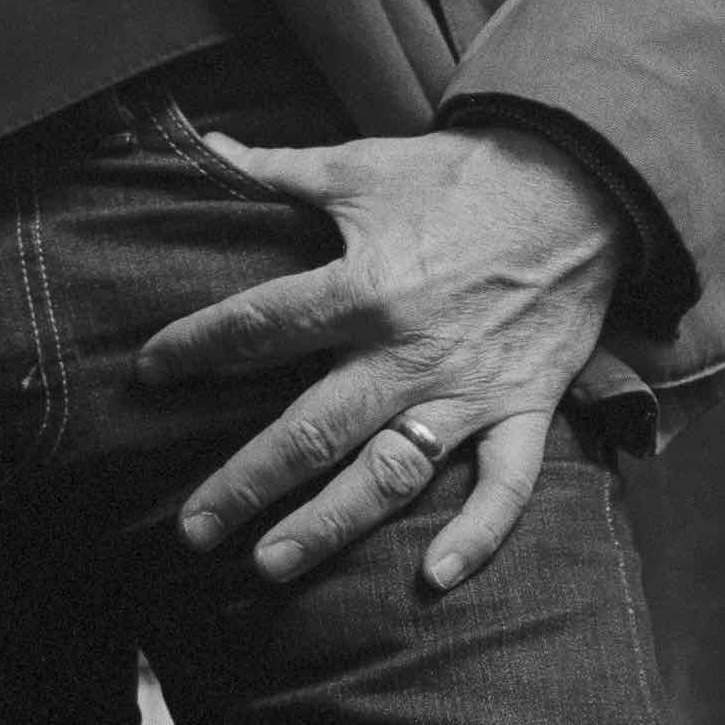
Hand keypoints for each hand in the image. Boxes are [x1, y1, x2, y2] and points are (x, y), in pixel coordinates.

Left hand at [134, 127, 624, 595]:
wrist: (575, 184)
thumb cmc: (457, 176)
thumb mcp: (360, 166)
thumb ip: (278, 169)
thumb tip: (207, 147)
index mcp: (363, 287)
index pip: (259, 326)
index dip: (197, 348)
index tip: (149, 373)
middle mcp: (407, 351)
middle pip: (312, 428)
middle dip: (246, 481)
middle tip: (193, 528)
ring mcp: (468, 389)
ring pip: (390, 472)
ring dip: (331, 523)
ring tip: (270, 564)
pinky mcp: (524, 410)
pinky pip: (505, 486)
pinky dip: (476, 535)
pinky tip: (434, 578)